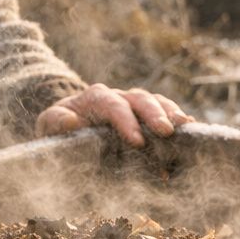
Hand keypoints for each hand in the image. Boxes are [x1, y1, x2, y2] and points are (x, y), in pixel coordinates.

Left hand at [35, 83, 193, 147]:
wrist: (66, 132)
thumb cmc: (58, 130)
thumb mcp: (48, 126)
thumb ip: (55, 122)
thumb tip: (72, 122)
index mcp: (94, 98)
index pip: (112, 104)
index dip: (126, 121)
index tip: (137, 142)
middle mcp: (117, 97)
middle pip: (140, 98)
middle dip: (155, 114)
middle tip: (167, 132)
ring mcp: (133, 105)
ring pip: (156, 101)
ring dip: (171, 113)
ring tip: (186, 126)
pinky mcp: (144, 116)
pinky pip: (164, 112)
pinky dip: (176, 120)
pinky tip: (191, 130)